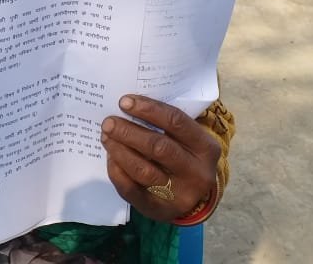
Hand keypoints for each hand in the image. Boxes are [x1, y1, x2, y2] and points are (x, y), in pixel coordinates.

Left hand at [101, 95, 219, 222]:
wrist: (191, 198)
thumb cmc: (184, 157)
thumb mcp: (188, 140)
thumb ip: (167, 124)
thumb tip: (130, 105)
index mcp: (207, 148)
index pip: (176, 122)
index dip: (148, 109)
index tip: (125, 101)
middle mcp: (197, 173)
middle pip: (158, 147)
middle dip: (129, 132)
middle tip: (108, 122)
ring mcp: (180, 195)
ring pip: (144, 170)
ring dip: (120, 150)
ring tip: (106, 137)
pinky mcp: (160, 210)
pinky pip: (132, 190)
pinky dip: (117, 171)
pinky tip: (110, 157)